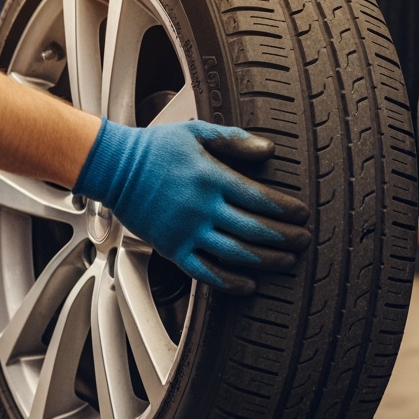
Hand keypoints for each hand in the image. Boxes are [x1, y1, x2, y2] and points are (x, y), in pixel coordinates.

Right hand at [73, 119, 310, 294]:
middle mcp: (201, 207)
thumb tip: (268, 149)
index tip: (303, 215)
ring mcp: (186, 231)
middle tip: (304, 241)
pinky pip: (204, 271)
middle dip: (285, 238)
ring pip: (235, 252)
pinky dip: (229, 281)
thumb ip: (234, 140)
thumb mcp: (197, 133)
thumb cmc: (155, 148)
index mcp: (211, 178)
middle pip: (255, 229)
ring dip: (267, 260)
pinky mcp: (172, 248)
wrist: (113, 167)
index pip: (260, 198)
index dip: (287, 210)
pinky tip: (248, 285)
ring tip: (288, 262)